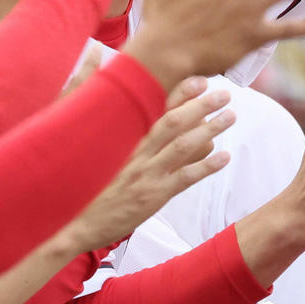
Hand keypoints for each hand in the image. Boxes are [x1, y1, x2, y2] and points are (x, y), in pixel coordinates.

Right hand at [63, 78, 234, 250]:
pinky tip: (224, 156)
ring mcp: (145, 174)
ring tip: (230, 116)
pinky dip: (206, 166)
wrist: (74, 223)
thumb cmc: (87, 190)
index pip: (155, 111)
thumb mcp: (100, 158)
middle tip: (224, 93)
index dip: (179, 94)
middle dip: (200, 105)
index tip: (199, 80)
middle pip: (173, 122)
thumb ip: (122, 138)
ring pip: (183, 145)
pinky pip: (184, 177)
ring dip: (209, 129)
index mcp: (124, 141)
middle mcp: (136, 153)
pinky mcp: (152, 196)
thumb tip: (140, 125)